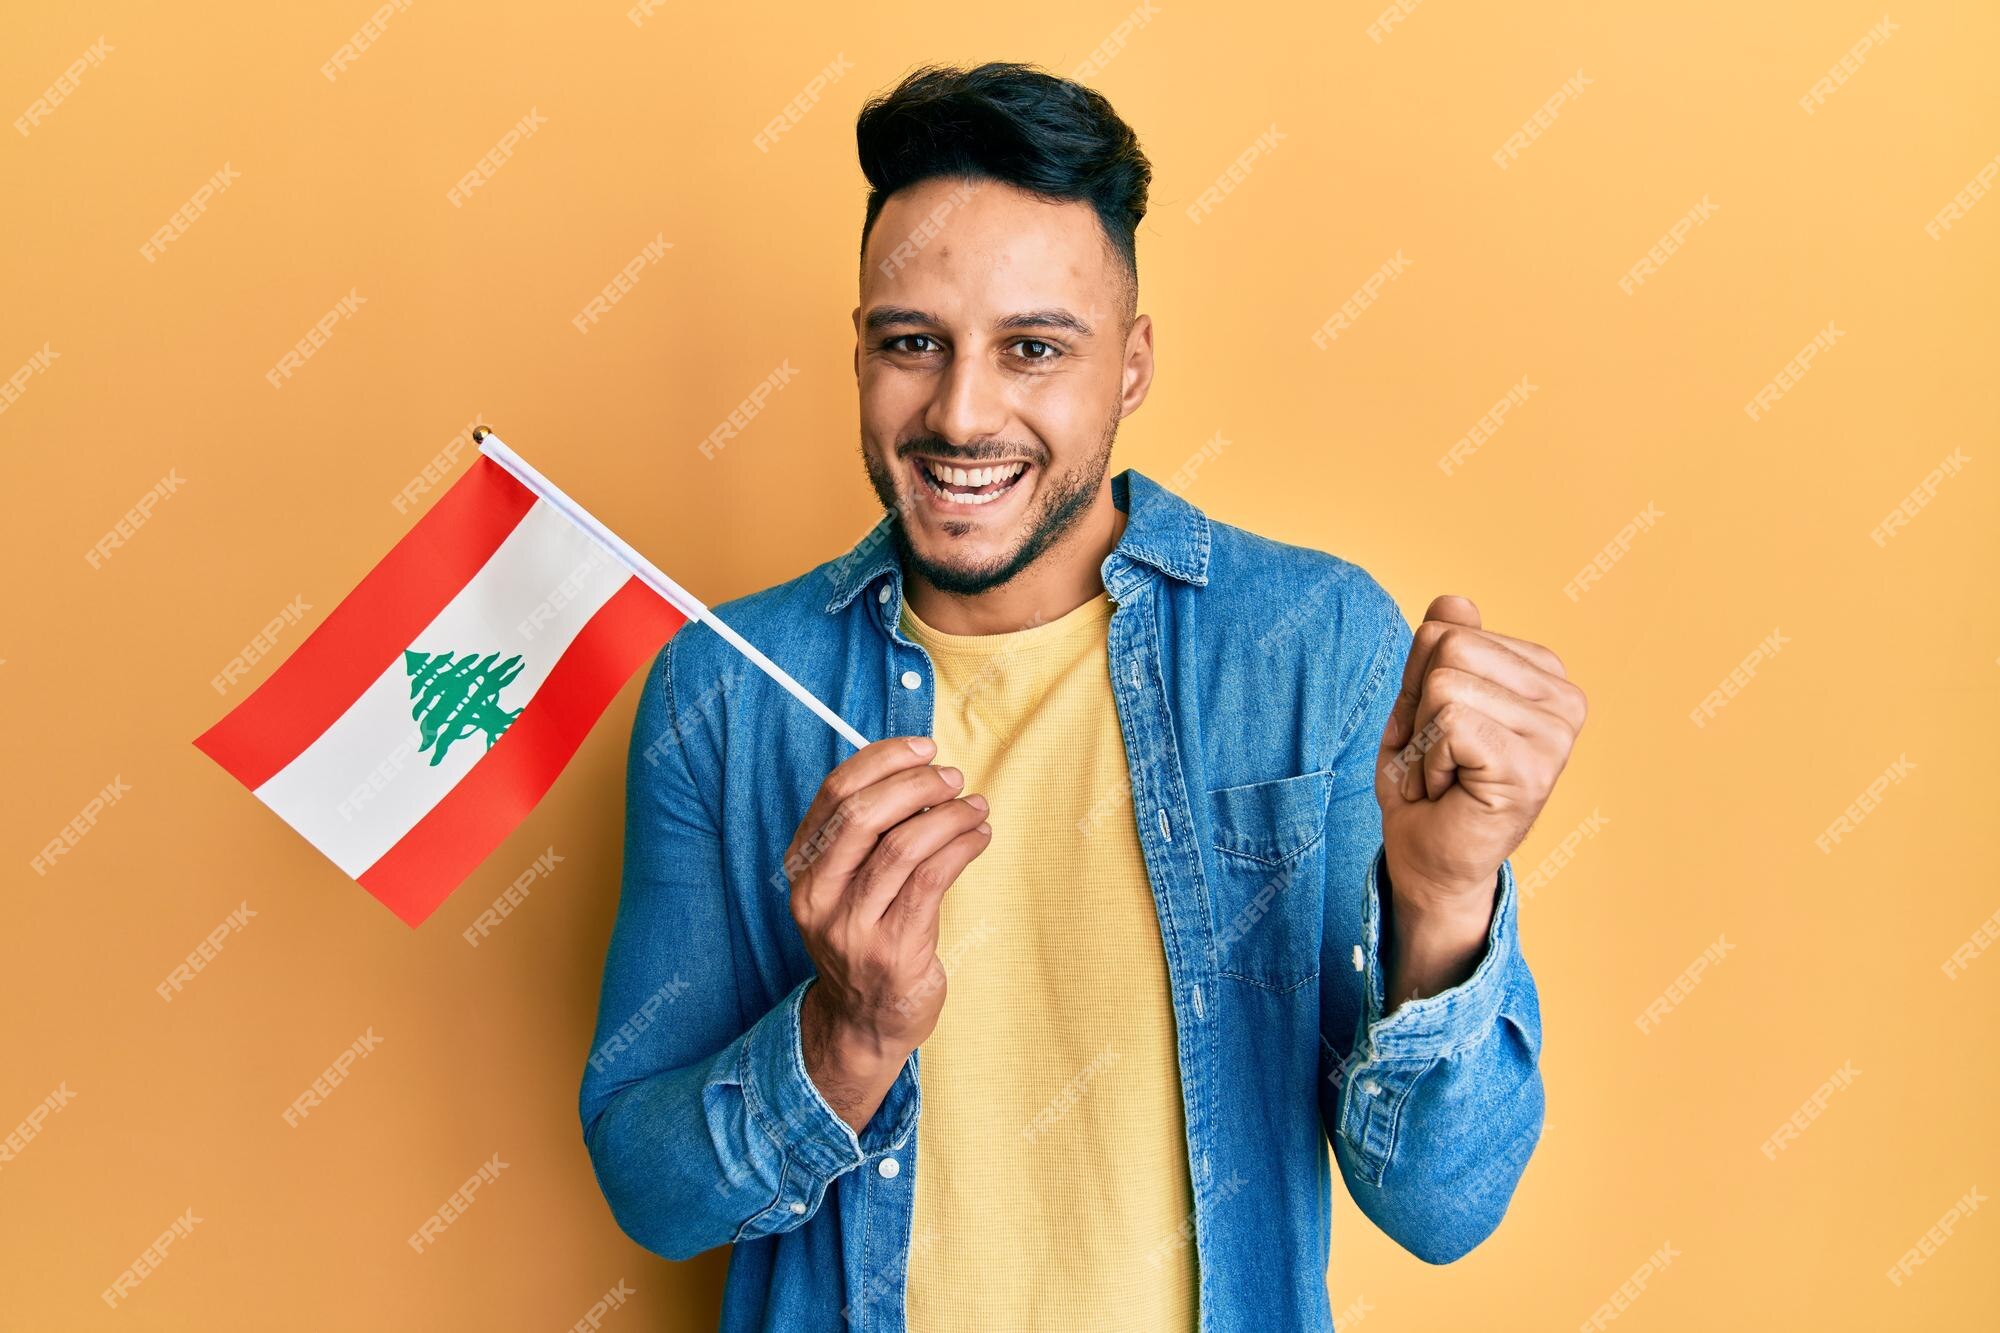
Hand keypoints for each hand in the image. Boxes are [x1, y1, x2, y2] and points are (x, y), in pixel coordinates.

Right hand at [784, 735, 991, 1129]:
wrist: (864, 1022)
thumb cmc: (865, 937)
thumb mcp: (845, 885)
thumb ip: (868, 833)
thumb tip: (919, 769)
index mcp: (803, 868)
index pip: (835, 794)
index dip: (882, 760)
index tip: (923, 747)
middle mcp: (819, 895)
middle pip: (863, 815)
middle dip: (917, 784)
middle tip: (953, 778)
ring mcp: (853, 926)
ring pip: (904, 846)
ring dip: (950, 816)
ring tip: (975, 807)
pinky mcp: (893, 950)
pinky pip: (933, 880)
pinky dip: (962, 847)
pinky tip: (978, 837)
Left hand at [1376, 596, 1585, 917]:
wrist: (1428, 862)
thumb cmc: (1428, 784)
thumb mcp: (1421, 701)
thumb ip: (1439, 649)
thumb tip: (1455, 601)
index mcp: (1542, 673)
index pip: (1448, 627)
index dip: (1418, 684)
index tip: (1440, 733)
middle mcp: (1564, 698)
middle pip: (1447, 646)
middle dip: (1419, 707)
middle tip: (1440, 757)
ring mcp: (1555, 733)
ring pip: (1444, 684)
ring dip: (1424, 741)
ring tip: (1448, 776)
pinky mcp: (1533, 765)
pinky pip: (1449, 724)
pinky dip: (1430, 763)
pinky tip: (1452, 792)